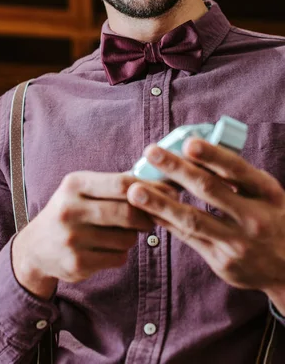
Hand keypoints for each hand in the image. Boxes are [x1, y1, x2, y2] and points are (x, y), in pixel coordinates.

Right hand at [12, 171, 175, 298]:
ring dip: (132, 237)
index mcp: (74, 184)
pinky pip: (119, 258)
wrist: (36, 247)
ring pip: (127, 238)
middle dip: (145, 217)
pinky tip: (105, 249)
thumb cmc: (70, 211)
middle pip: (127, 212)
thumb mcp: (83, 190)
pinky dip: (120, 253)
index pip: (122, 183)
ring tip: (119, 233)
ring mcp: (73, 238)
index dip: (150, 189)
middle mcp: (70, 209)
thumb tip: (162, 180)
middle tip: (151, 220)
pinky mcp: (77, 264)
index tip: (170, 194)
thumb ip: (117, 185)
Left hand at [126, 138, 284, 314]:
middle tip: (151, 152)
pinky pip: (188, 238)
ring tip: (135, 190)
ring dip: (160, 202)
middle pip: (210, 189)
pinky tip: (148, 210)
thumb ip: (235, 174)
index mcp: (267, 193)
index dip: (212, 156)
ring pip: (193, 219)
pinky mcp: (222, 261)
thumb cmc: (270, 217)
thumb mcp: (264, 193)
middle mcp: (254, 218)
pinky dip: (167, 222)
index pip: (237, 169)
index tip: (188, 144)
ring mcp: (238, 243)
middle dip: (177, 169)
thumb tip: (193, 148)